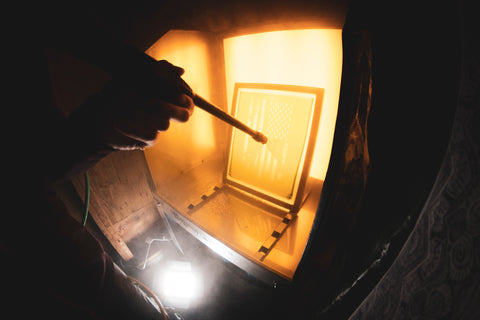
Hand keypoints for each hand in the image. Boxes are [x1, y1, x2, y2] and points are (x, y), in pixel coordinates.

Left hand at [80, 61, 194, 149]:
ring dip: (145, 116)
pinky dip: (133, 128)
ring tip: (127, 110)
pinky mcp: (147, 140)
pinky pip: (150, 135)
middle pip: (184, 115)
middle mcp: (165, 113)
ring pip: (164, 125)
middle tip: (154, 104)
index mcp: (166, 97)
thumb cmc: (119, 92)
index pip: (187, 101)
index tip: (175, 95)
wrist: (99, 113)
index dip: (185, 99)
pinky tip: (119, 122)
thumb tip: (181, 71)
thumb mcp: (137, 77)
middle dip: (171, 109)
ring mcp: (157, 127)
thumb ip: (160, 71)